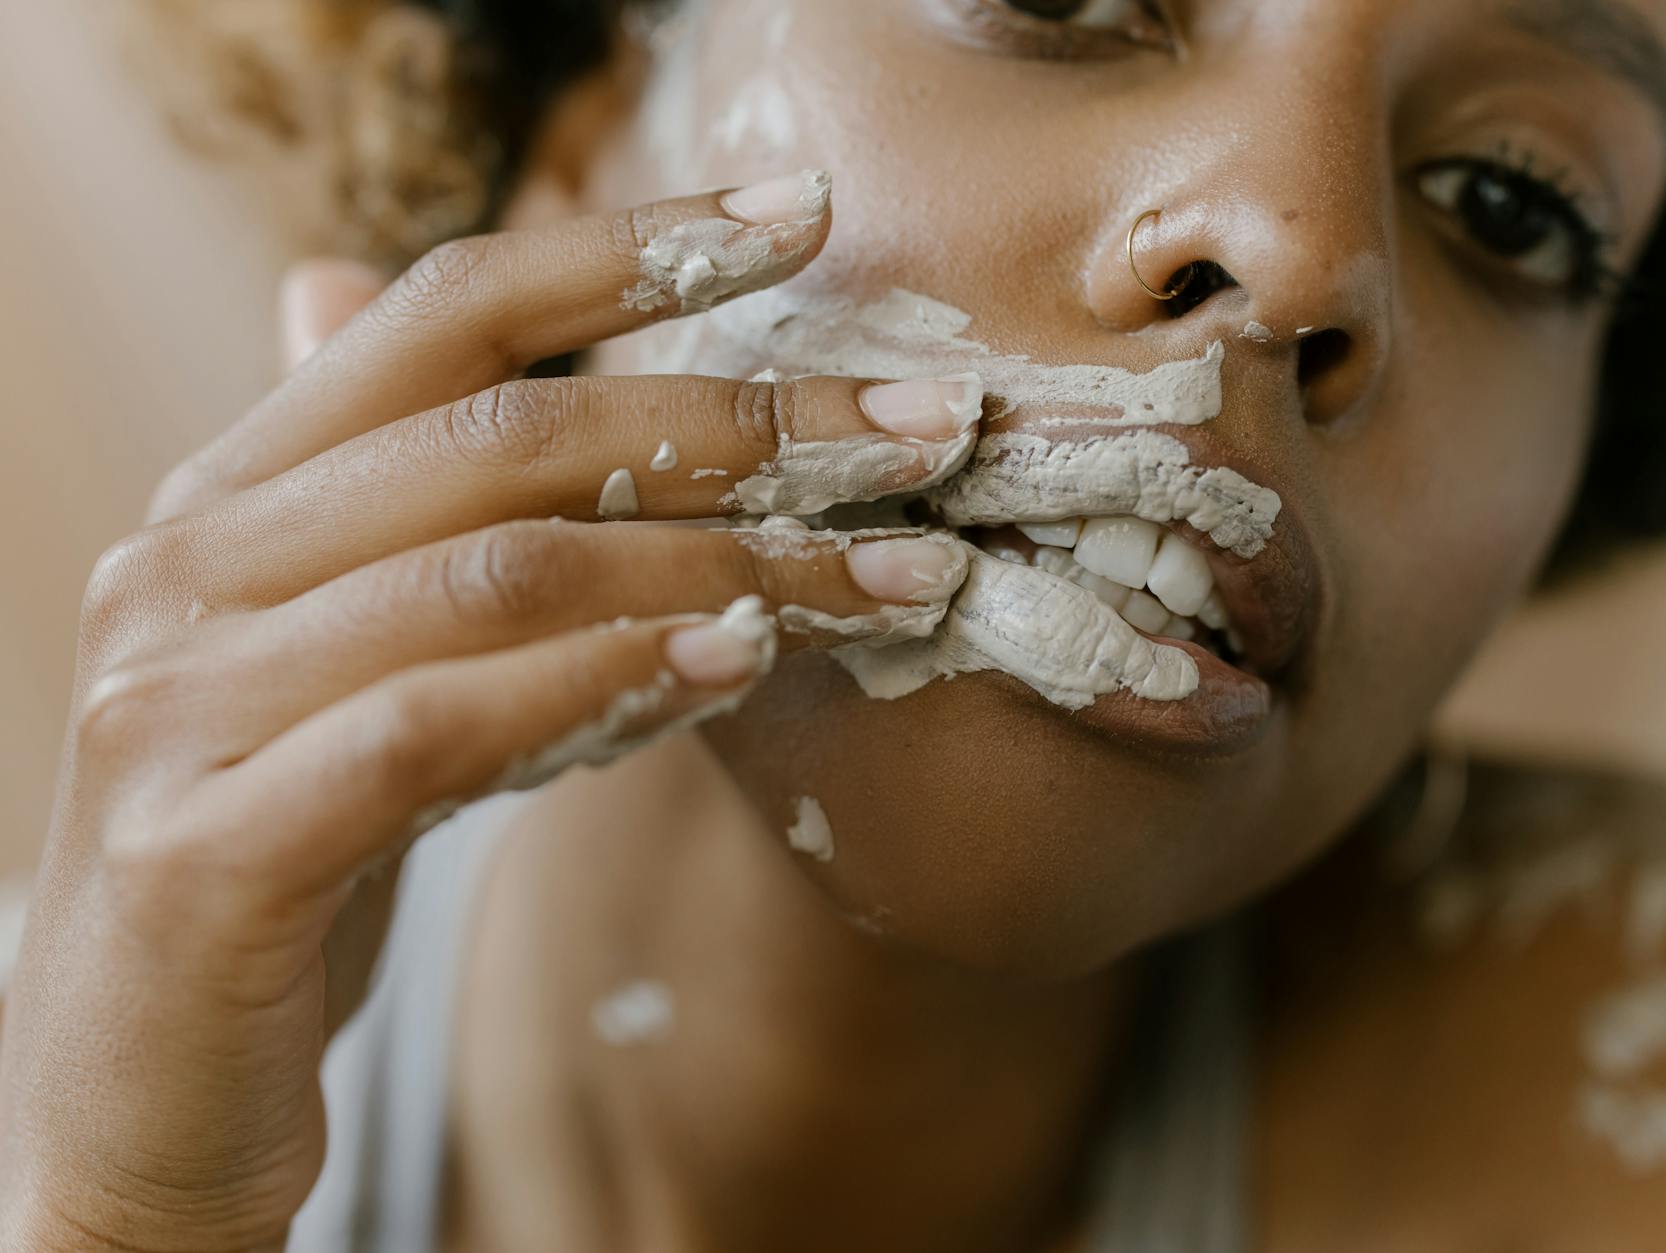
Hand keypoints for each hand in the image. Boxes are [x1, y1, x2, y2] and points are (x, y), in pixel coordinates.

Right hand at [0, 173, 980, 1250]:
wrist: (128, 1101)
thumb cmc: (280, 865)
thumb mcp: (351, 669)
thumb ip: (415, 526)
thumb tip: (467, 352)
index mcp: (235, 500)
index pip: (443, 314)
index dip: (626, 247)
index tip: (799, 215)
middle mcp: (192, 568)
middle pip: (508, 436)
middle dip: (743, 424)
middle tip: (928, 432)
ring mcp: (181, 702)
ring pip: (499, 573)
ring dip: (727, 566)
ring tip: (891, 572)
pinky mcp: (209, 849)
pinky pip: (439, 726)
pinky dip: (605, 682)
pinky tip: (735, 661)